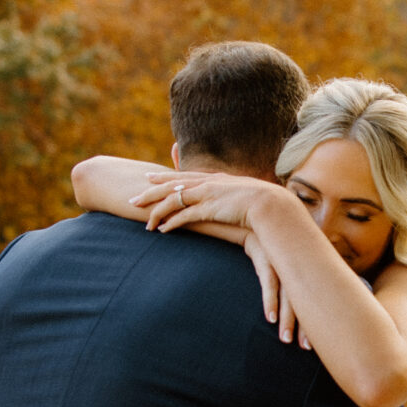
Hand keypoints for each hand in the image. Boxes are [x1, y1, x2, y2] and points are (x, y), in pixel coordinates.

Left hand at [131, 167, 277, 234]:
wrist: (272, 204)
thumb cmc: (264, 203)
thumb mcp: (245, 197)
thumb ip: (233, 199)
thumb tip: (231, 204)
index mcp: (215, 178)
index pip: (184, 176)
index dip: (165, 178)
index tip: (150, 178)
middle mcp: (208, 183)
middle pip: (172, 185)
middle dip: (150, 191)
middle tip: (133, 198)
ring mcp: (207, 195)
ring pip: (173, 199)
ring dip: (157, 210)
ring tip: (144, 221)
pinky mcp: (208, 209)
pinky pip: (183, 216)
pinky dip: (171, 222)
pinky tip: (161, 230)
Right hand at [243, 233, 310, 347]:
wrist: (253, 219)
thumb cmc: (269, 246)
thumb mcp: (282, 262)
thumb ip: (291, 281)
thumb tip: (298, 304)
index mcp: (304, 268)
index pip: (314, 299)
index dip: (316, 321)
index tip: (314, 343)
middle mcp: (296, 266)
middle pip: (305, 300)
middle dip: (306, 325)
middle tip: (306, 348)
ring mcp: (281, 261)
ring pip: (288, 294)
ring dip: (287, 319)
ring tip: (285, 339)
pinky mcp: (265, 256)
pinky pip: (269, 281)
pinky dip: (270, 300)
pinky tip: (269, 318)